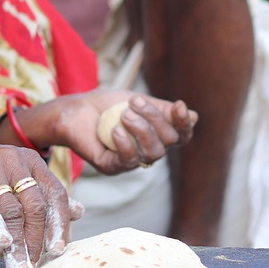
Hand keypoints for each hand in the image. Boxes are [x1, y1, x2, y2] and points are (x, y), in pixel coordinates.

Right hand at [0, 136, 82, 267]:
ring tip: (17, 266)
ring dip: (16, 242)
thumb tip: (78, 212)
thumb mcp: (14, 178)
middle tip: (32, 265)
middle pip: (34, 204)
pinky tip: (1, 243)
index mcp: (30, 160)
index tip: (57, 250)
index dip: (59, 223)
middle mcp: (12, 159)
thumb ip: (44, 195)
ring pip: (10, 208)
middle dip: (36, 238)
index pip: (54, 193)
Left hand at [56, 90, 196, 174]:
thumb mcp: (137, 101)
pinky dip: (125, 144)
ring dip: (142, 131)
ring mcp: (132, 160)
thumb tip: (194, 116)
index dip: (184, 123)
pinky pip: (128, 161)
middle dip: (155, 118)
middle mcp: (148, 149)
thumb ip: (162, 109)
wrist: (74, 111)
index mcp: (158, 133)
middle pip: (169, 141)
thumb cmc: (106, 104)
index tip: (179, 106)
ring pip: (153, 153)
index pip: (182, 135)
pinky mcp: (112, 167)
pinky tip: (115, 130)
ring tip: (124, 115)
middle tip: (134, 102)